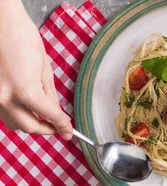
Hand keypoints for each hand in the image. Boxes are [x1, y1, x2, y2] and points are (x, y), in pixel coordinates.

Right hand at [0, 0, 72, 139]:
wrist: (0, 24)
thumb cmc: (23, 39)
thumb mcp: (44, 69)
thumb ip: (50, 95)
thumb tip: (56, 112)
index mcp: (25, 91)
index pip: (49, 116)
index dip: (62, 125)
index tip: (69, 131)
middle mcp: (5, 98)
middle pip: (30, 127)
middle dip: (47, 130)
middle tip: (59, 128)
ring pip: (14, 124)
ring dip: (30, 124)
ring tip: (44, 118)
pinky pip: (3, 114)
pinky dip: (16, 115)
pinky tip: (27, 109)